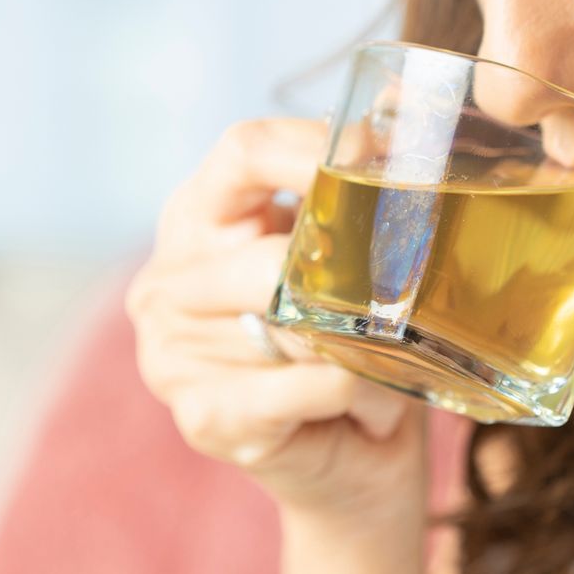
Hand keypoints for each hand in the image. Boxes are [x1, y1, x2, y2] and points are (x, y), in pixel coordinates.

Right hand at [125, 118, 427, 526]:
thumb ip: (363, 189)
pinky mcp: (202, 417)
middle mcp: (166, 281)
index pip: (242, 150)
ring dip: (363, 351)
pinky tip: (364, 408)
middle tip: (406, 291)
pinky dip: (358, 395)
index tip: (383, 160)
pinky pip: (308, 385)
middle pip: (269, 253)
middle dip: (350, 280)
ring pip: (295, 324)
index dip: (314, 147)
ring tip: (382, 366)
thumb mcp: (354, 258)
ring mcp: (170, 353)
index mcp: (195, 218)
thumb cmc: (356, 347)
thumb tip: (408, 107)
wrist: (355, 466)